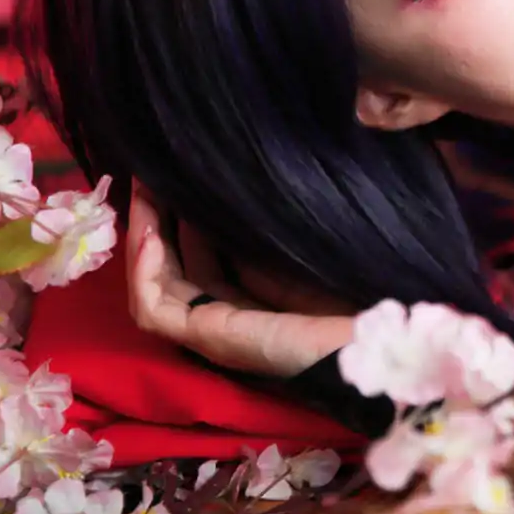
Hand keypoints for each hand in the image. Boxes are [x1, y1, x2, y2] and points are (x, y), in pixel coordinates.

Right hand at [125, 181, 354, 376]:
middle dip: (156, 220)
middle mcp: (227, 313)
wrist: (371, 332)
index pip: (201, 256)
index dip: (183, 218)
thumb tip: (242, 180)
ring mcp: (213, 329)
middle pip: (173, 267)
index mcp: (253, 295)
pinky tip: (151, 237)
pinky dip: (146, 274)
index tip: (177, 175)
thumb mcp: (300, 246)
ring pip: (156, 285)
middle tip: (148, 175)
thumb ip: (268, 227)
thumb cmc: (351, 288)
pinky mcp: (208, 339)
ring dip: (143, 239)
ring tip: (142, 194)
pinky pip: (155, 310)